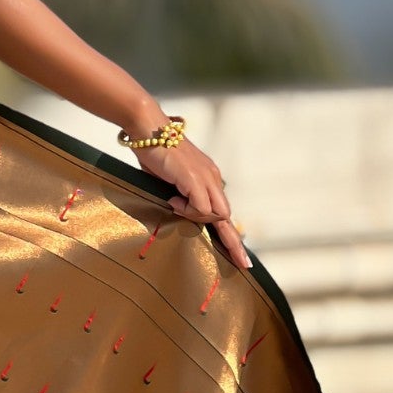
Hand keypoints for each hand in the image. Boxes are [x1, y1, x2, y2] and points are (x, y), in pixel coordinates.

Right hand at [135, 134, 251, 272]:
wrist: (149, 128)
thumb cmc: (155, 152)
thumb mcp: (170, 179)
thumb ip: (178, 194)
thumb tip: (176, 208)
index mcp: (209, 178)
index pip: (223, 210)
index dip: (231, 234)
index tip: (238, 254)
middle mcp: (212, 178)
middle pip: (228, 217)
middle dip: (235, 243)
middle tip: (243, 264)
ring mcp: (205, 178)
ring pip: (217, 213)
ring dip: (198, 218)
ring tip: (174, 206)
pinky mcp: (194, 178)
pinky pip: (200, 207)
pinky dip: (188, 210)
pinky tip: (173, 202)